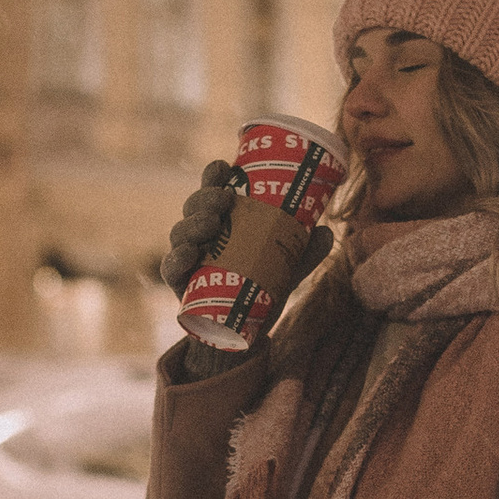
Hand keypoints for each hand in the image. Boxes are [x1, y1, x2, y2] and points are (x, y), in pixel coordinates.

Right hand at [159, 169, 334, 308]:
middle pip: (195, 206)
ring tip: (211, 224)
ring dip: (192, 224)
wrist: (241, 332)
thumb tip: (327, 231)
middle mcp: (201, 234)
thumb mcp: (286, 269)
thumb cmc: (259, 287)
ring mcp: (188, 257)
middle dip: (205, 197)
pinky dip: (176, 259)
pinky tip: (188, 254)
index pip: (213, 189)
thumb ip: (304, 251)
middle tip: (224, 199)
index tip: (224, 166)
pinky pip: (171, 268)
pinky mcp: (180, 284)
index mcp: (223, 220)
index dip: (214, 174)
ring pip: (180, 232)